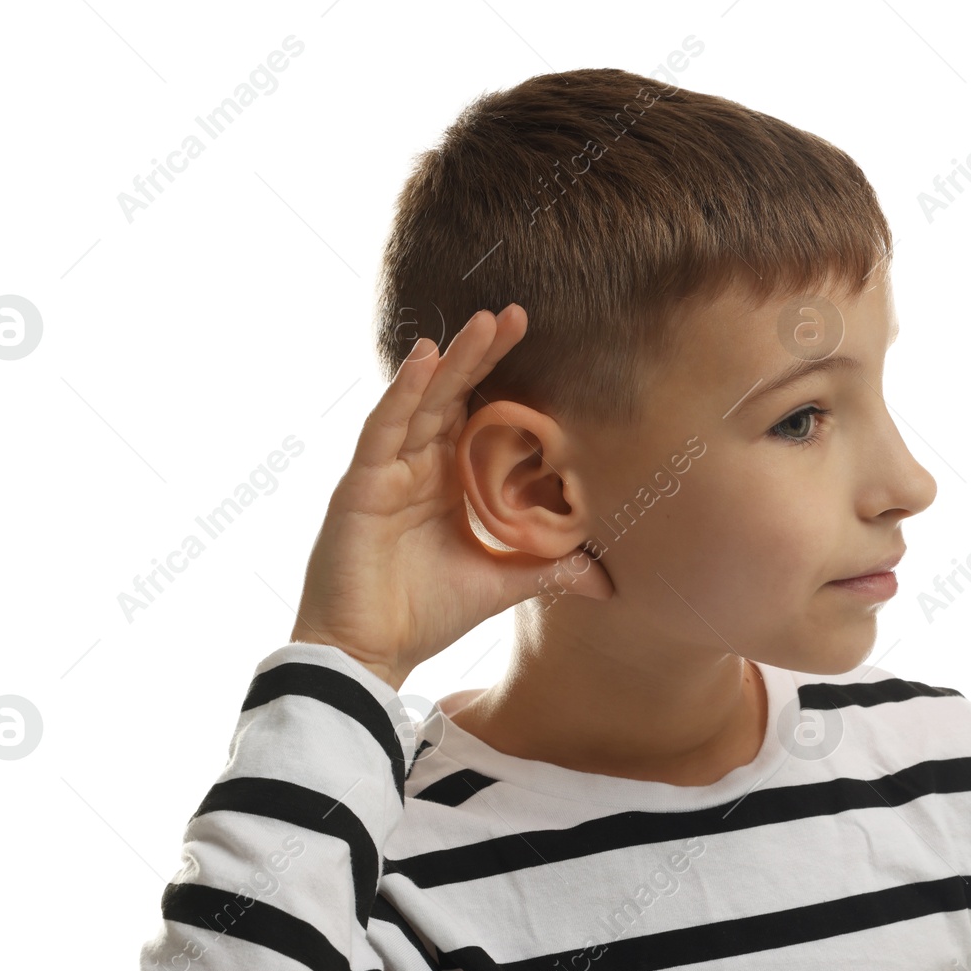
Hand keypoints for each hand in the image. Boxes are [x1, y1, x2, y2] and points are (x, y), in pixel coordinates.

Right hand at [290, 304, 611, 689]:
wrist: (370, 657)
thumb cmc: (423, 616)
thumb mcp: (500, 584)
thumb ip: (549, 570)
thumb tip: (610, 581)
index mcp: (445, 482)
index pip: (475, 415)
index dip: (501, 378)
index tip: (538, 341)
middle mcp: (415, 467)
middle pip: (450, 396)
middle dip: (482, 355)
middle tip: (517, 313)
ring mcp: (385, 473)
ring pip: (419, 402)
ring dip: (451, 361)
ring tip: (482, 323)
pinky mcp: (360, 487)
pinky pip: (383, 430)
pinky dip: (402, 393)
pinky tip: (424, 360)